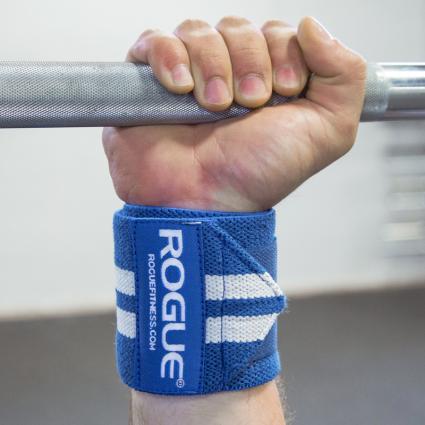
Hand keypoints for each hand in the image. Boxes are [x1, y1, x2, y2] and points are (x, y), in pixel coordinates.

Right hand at [103, 16, 365, 211]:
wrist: (206, 201)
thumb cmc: (257, 175)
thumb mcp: (327, 131)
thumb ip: (345, 75)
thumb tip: (312, 26)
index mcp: (270, 80)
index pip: (278, 31)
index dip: (284, 54)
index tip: (282, 93)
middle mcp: (230, 74)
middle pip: (239, 27)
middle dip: (249, 63)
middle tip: (247, 105)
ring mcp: (189, 76)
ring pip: (199, 31)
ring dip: (213, 65)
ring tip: (215, 107)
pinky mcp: (150, 83)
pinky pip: (155, 42)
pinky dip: (169, 57)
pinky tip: (180, 88)